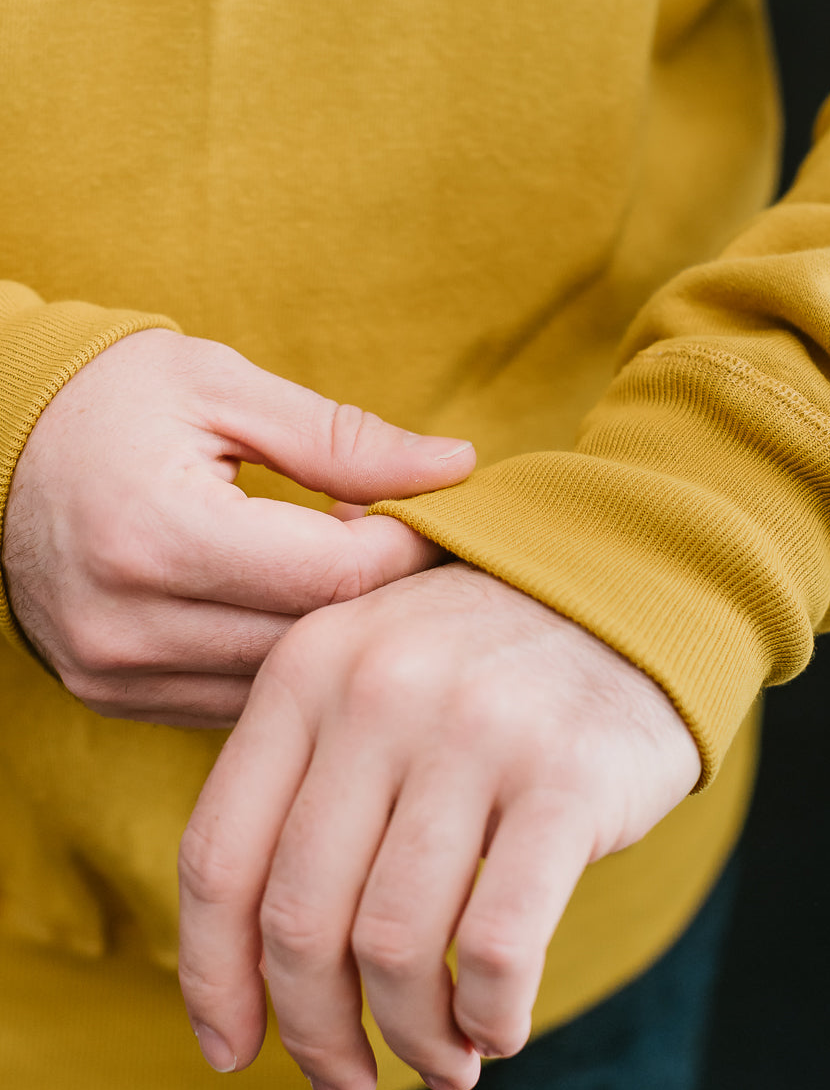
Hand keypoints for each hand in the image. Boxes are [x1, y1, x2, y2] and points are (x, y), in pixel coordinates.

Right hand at [1, 329, 474, 725]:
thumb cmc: (112, 399)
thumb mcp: (226, 388)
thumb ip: (343, 438)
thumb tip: (457, 469)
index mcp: (157, 534)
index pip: (333, 575)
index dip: (410, 547)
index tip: (441, 515)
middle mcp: (127, 623)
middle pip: (314, 640)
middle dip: (382, 593)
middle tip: (414, 543)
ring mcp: (113, 672)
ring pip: (282, 685)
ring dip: (333, 633)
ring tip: (349, 566)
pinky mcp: (112, 695)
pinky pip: (235, 701)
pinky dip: (280, 659)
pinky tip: (292, 601)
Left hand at [177, 561, 700, 1089]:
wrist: (634, 580)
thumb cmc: (489, 656)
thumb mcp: (372, 668)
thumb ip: (302, 772)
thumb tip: (240, 963)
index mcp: (307, 667)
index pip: (220, 855)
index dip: (213, 978)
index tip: (233, 1050)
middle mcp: (377, 690)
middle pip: (300, 918)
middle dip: (316, 1030)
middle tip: (347, 1079)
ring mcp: (474, 729)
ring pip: (396, 945)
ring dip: (412, 1036)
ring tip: (443, 1057)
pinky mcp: (568, 775)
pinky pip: (502, 944)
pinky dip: (492, 1014)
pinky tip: (499, 1026)